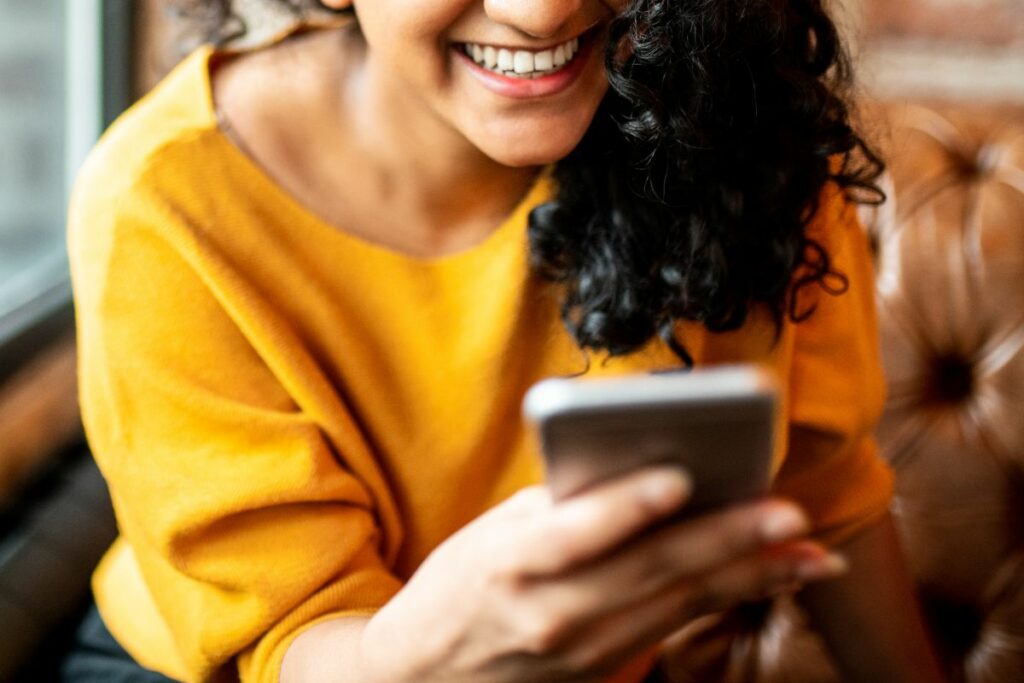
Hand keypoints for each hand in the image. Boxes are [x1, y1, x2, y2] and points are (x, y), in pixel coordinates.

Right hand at [360, 467, 845, 682]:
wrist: (425, 675)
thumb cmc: (459, 587)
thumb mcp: (491, 533)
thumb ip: (560, 506)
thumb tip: (640, 470)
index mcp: (509, 563)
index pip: (573, 534)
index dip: (627, 506)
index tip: (680, 476)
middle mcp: (550, 612)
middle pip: (648, 571)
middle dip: (725, 542)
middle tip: (788, 514)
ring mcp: (582, 649)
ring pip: (678, 604)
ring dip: (750, 577)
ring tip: (809, 553)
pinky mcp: (605, 667)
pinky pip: (676, 626)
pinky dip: (730, 600)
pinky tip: (774, 578)